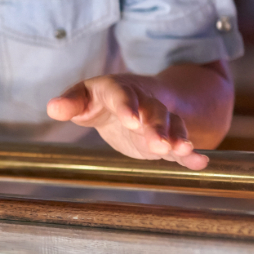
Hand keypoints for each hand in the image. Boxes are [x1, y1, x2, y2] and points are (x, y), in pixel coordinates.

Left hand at [46, 74, 209, 169]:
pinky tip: (200, 162)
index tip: (130, 121)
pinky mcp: (167, 139)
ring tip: (183, 150)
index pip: (122, 95)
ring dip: (177, 138)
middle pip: (154, 111)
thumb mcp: (85, 97)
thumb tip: (53, 107)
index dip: (127, 107)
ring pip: (172, 126)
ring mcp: (158, 120)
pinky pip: (182, 144)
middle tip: (160, 144)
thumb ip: (71, 103)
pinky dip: (191, 154)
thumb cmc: (102, 99)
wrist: (135, 99)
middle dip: (157, 127)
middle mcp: (143, 102)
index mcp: (118, 90)